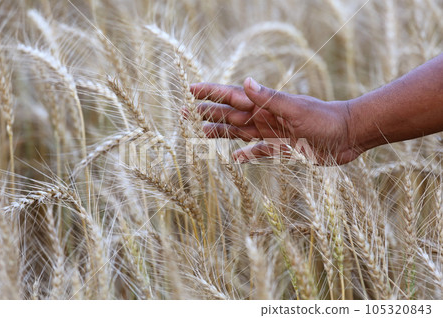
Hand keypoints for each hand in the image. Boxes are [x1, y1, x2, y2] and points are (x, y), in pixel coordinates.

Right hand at [190, 77, 360, 164]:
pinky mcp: (282, 148)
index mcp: (265, 106)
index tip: (191, 89)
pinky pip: (259, 151)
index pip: (232, 97)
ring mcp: (272, 133)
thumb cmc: (325, 119)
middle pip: (229, 114)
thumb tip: (244, 82)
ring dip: (220, 131)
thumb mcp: (297, 109)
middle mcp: (265, 118)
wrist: (348, 135)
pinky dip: (246, 155)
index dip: (211, 93)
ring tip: (200, 133)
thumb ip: (270, 98)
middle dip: (207, 112)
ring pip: (239, 132)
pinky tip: (235, 158)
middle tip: (185, 112)